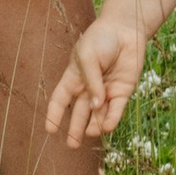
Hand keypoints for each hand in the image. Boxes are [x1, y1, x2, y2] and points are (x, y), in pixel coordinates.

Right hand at [45, 13, 146, 145]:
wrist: (125, 29)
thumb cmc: (101, 38)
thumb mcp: (88, 56)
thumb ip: (91, 81)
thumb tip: (96, 105)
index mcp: (74, 77)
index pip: (60, 99)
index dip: (54, 114)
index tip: (50, 130)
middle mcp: (89, 88)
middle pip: (79, 112)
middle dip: (75, 128)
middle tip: (72, 145)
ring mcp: (106, 91)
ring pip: (98, 114)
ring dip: (94, 125)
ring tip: (90, 134)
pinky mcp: (123, 91)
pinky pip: (116, 109)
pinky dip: (112, 119)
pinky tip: (107, 127)